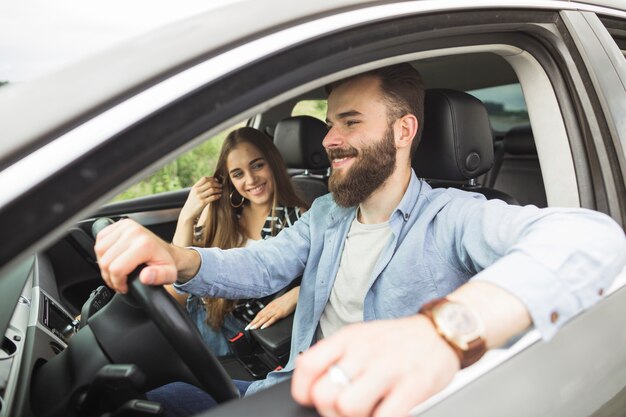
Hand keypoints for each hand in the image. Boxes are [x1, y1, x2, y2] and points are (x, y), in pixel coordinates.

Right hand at [94, 219, 180, 293]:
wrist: (167, 250)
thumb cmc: (165, 263)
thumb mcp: (169, 274)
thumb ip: (159, 277)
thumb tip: (145, 277)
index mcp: (144, 244)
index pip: (117, 268)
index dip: (117, 282)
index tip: (123, 287)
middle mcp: (134, 232)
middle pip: (106, 261)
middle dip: (109, 276)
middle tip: (118, 282)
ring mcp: (125, 226)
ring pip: (100, 250)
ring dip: (103, 264)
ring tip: (114, 271)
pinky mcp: (119, 224)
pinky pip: (100, 239)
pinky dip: (102, 252)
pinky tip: (112, 258)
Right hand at [180, 177, 222, 221]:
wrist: (188, 212)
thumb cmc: (193, 202)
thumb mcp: (193, 193)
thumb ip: (200, 187)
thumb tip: (211, 181)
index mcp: (194, 187)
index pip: (204, 179)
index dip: (212, 178)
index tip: (216, 180)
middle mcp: (196, 191)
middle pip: (209, 183)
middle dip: (216, 184)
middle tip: (220, 185)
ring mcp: (199, 197)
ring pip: (212, 190)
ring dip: (218, 189)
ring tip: (221, 190)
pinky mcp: (202, 203)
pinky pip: (212, 197)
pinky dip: (217, 195)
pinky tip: (219, 195)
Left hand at [246, 287, 298, 329]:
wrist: (294, 295)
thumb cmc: (287, 300)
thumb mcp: (278, 304)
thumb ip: (273, 309)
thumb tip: (268, 314)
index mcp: (270, 306)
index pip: (259, 313)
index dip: (254, 319)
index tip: (249, 324)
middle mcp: (271, 308)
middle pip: (260, 316)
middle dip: (253, 322)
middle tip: (247, 328)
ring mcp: (275, 310)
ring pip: (264, 318)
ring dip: (257, 323)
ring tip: (252, 328)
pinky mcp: (280, 313)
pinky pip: (272, 319)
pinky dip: (267, 323)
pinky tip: (263, 327)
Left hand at [291, 315, 459, 416]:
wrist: (442, 331)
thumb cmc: (398, 340)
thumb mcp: (361, 336)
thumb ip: (335, 355)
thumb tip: (309, 382)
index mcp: (349, 339)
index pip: (308, 365)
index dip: (303, 389)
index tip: (311, 398)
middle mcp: (365, 351)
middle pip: (324, 393)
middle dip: (330, 411)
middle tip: (345, 410)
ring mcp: (389, 368)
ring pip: (348, 407)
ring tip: (368, 412)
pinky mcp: (414, 386)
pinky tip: (386, 412)